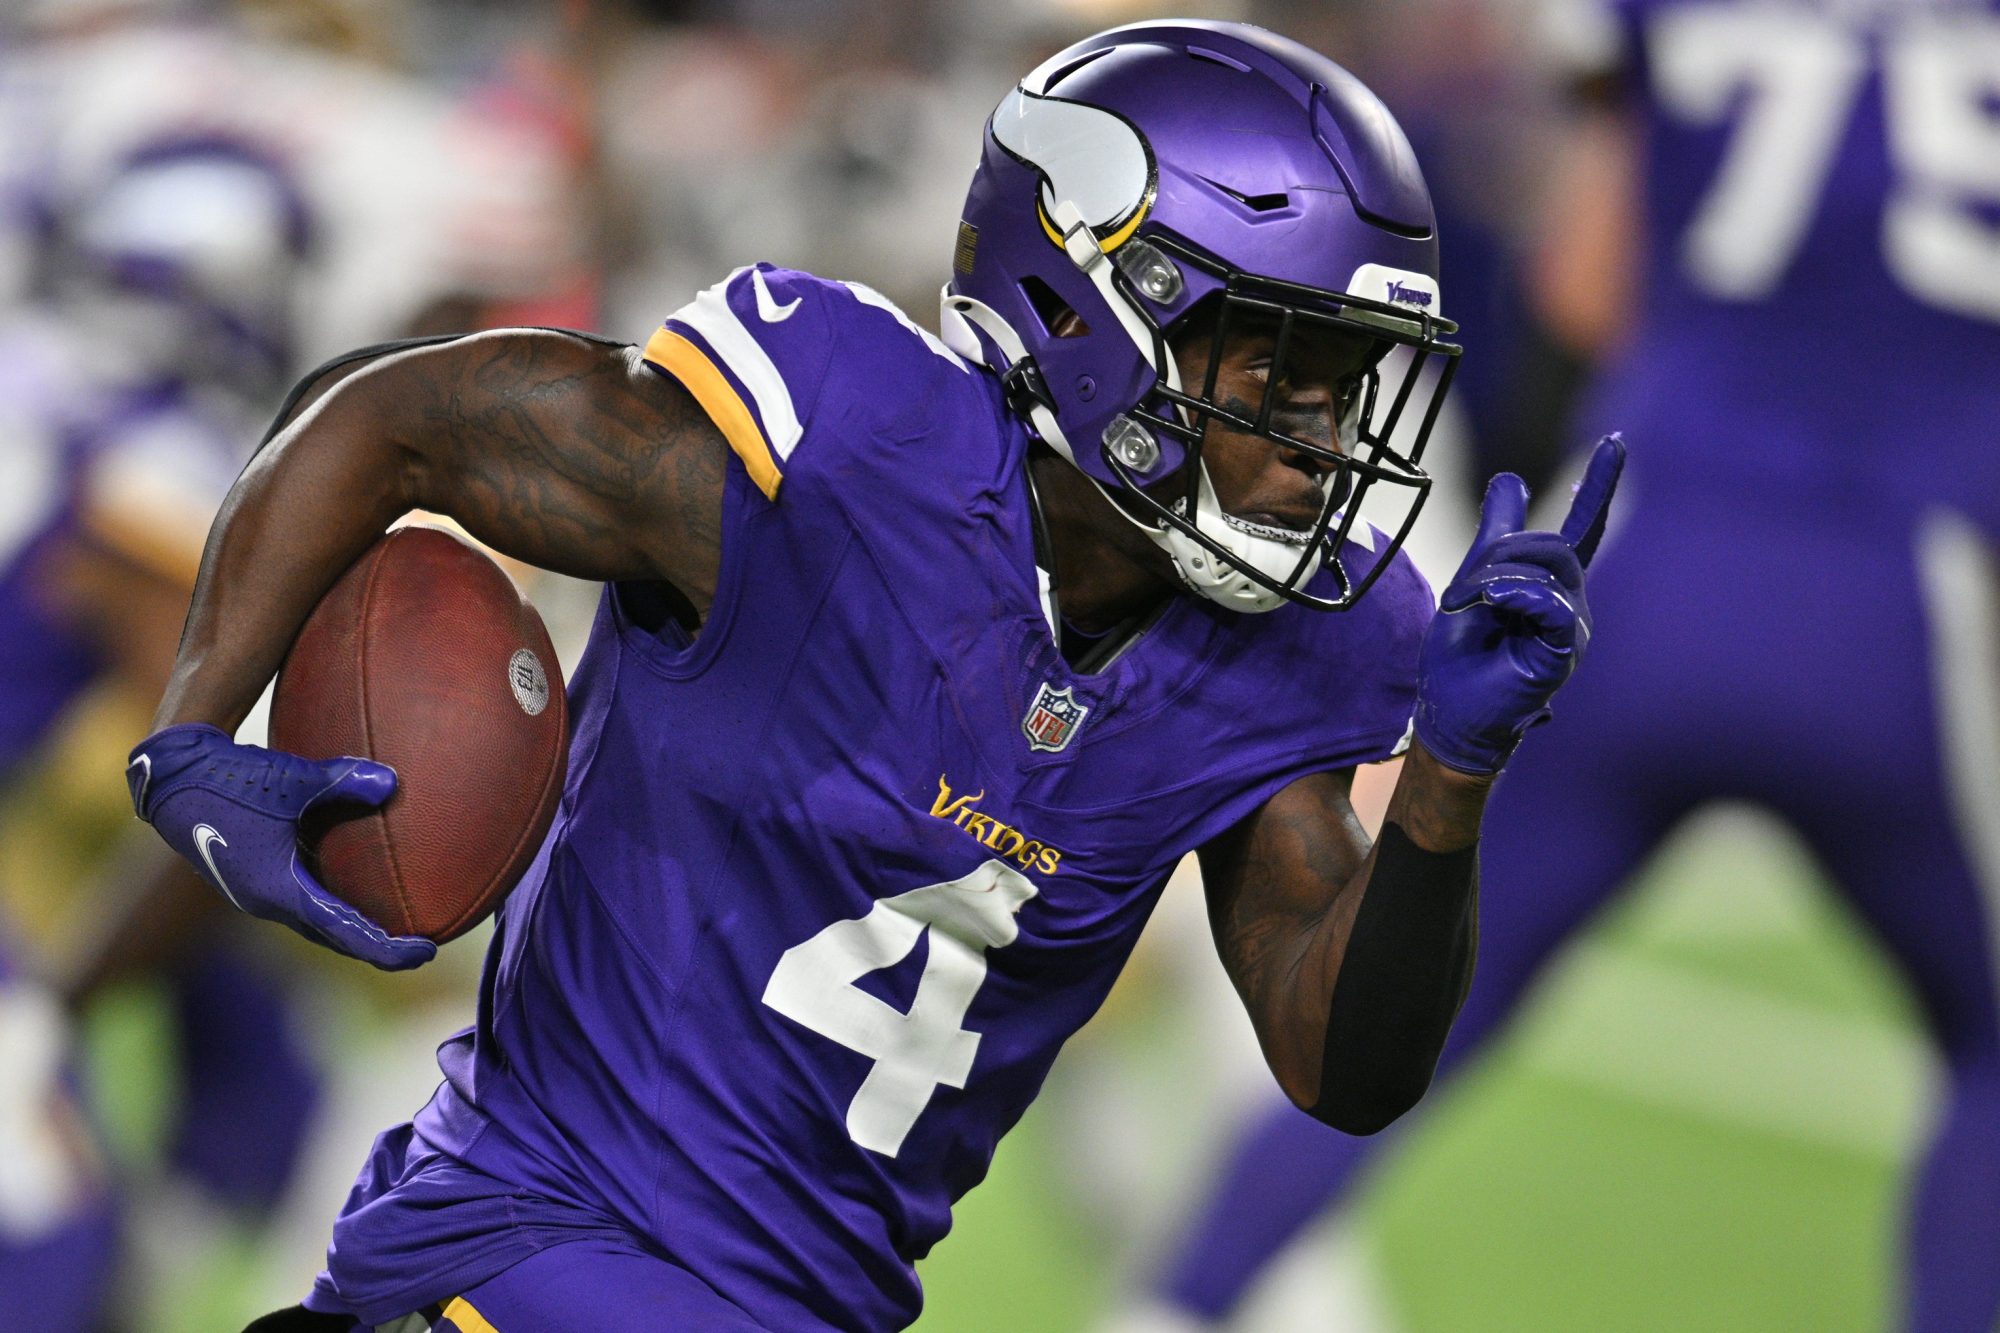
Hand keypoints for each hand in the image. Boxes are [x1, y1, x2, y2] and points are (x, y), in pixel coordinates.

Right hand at [125, 724, 435, 969]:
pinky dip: (331, 910)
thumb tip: (392, 782)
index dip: (388, 948)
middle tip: (422, 950)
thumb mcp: (290, 778)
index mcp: (278, 890)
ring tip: (393, 932)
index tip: (428, 952)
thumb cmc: (230, 778)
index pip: (345, 931)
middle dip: (377, 948)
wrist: (171, 777)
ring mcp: (256, 893)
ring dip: (352, 932)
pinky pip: (301, 905)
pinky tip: (353, 895)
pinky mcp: (250, 879)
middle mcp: (267, 901)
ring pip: (315, 925)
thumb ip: (341, 781)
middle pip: (333, 938)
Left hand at [1413, 435, 1623, 775]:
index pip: (1584, 527)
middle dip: (1497, 556)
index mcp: (1552, 585)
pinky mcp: (1563, 652)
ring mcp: (1571, 628)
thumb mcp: (1472, 578)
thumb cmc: (1463, 653)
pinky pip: (1553, 605)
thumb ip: (1496, 532)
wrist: (1450, 708)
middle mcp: (1571, 603)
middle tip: (1463, 593)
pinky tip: (1495, 604)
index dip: (1599, 485)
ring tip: (1470, 608)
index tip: (1614, 441)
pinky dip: (1518, 596)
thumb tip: (1512, 479)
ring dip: (1494, 580)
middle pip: (1549, 544)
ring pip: (1547, 568)